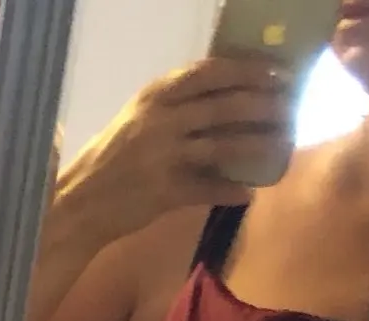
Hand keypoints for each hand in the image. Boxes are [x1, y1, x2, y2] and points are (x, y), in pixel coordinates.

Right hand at [54, 56, 295, 249]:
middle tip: (290, 105)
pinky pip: (209, 187)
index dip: (249, 70)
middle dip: (265, 104)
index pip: (211, 72)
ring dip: (260, 143)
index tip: (277, 71)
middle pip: (226, 105)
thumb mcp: (136, 117)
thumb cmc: (109, 158)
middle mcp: (162, 121)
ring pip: (225, 143)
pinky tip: (250, 191)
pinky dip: (232, 190)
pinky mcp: (165, 192)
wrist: (78, 202)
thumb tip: (222, 90)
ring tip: (284, 141)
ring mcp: (164, 157)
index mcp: (155, 96)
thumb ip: (173, 103)